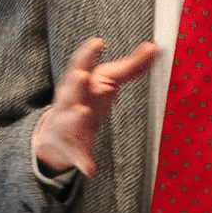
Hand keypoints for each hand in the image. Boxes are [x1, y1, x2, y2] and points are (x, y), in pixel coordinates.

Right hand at [34, 38, 158, 176]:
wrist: (57, 135)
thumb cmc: (87, 99)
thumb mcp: (106, 80)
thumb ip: (131, 66)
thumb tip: (154, 47)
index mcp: (79, 82)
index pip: (82, 63)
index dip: (88, 53)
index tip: (98, 42)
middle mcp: (70, 100)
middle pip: (70, 89)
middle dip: (75, 81)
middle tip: (80, 75)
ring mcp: (68, 124)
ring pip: (69, 119)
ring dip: (76, 115)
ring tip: (82, 112)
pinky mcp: (74, 148)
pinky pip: (78, 157)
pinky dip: (84, 162)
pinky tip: (91, 170)